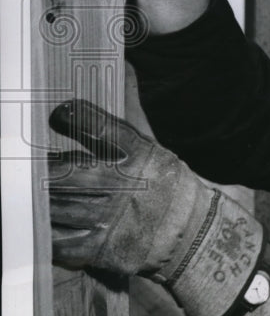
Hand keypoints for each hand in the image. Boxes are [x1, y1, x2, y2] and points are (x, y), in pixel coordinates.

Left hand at [48, 99, 263, 315]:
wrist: (195, 235)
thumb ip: (130, 107)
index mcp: (139, 154)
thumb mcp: (152, 143)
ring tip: (31, 193)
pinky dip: (46, 231)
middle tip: (28, 165)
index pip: (101, 128)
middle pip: (68, 172)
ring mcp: (112, 220)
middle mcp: (124, 186)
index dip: (74, 117)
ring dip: (40, 199)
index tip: (58, 114)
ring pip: (58, 206)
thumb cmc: (167, 183)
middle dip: (43, 168)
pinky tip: (41, 222)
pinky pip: (61, 241)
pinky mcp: (102, 249)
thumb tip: (124, 65)